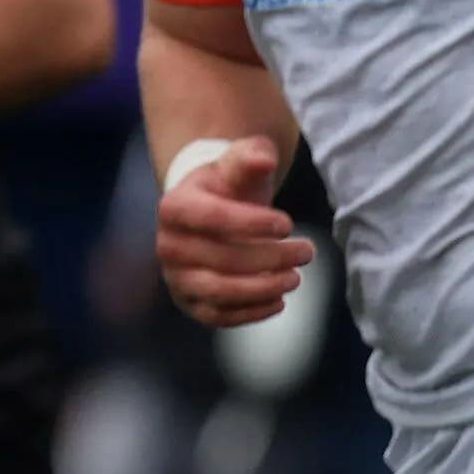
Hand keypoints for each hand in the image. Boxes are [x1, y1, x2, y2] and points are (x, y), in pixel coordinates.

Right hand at [155, 137, 313, 326]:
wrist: (208, 215)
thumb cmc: (227, 188)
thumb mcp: (237, 166)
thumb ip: (250, 157)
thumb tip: (263, 159)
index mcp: (173, 207)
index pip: (212, 218)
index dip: (252, 223)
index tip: (287, 223)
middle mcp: (167, 245)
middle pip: (222, 258)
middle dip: (271, 257)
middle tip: (306, 251)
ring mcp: (176, 277)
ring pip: (219, 291)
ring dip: (263, 288)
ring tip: (295, 278)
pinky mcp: (190, 302)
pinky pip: (219, 316)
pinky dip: (252, 312)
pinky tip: (279, 300)